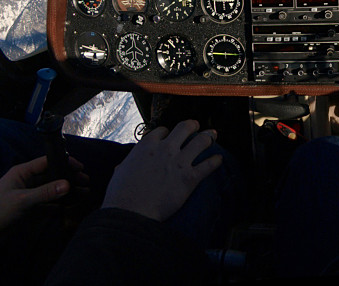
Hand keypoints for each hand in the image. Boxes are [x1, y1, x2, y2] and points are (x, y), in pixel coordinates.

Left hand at [0, 155, 86, 236]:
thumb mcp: (21, 200)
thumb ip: (45, 193)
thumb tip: (68, 184)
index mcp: (22, 172)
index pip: (47, 162)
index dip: (64, 162)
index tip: (80, 168)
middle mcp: (27, 181)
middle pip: (52, 175)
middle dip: (68, 178)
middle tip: (85, 182)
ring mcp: (28, 196)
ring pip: (51, 190)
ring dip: (66, 191)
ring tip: (83, 193)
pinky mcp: (28, 210)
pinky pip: (47, 204)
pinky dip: (59, 204)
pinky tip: (70, 206)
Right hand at [102, 119, 221, 221]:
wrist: (131, 212)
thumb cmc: (121, 195)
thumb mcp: (120, 171)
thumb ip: (127, 164)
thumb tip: (124, 166)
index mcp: (148, 145)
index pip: (163, 130)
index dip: (168, 133)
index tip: (170, 136)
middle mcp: (166, 149)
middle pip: (185, 128)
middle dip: (192, 125)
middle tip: (196, 126)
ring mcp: (179, 162)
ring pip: (201, 141)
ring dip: (208, 137)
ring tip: (213, 136)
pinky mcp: (190, 178)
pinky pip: (208, 165)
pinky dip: (216, 161)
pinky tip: (219, 159)